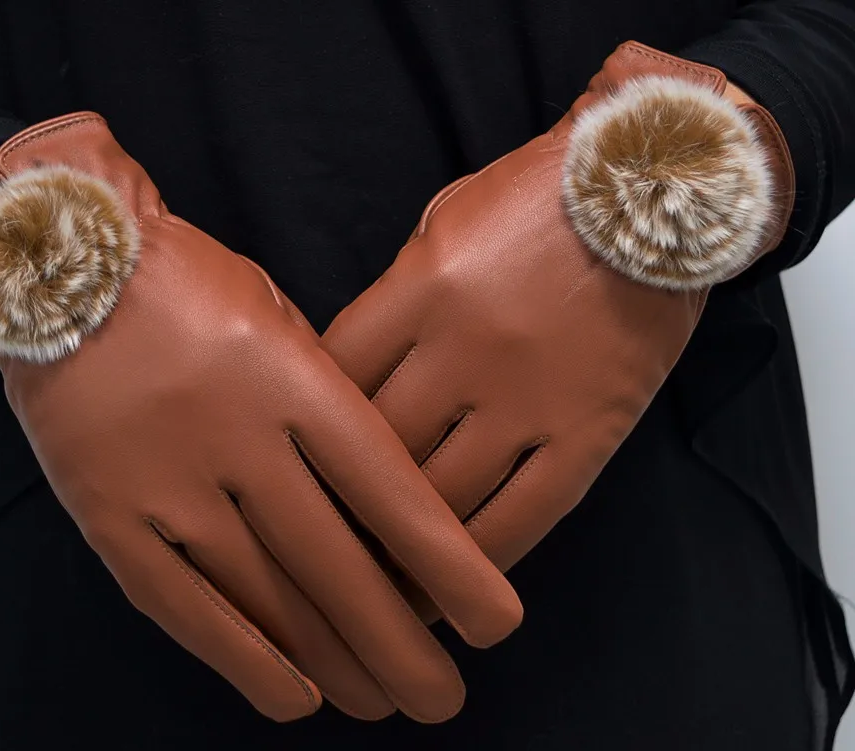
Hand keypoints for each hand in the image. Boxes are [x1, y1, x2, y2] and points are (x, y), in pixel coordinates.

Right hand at [0, 114, 521, 721]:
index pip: (392, 495)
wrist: (59, 269)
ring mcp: (173, 488)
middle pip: (338, 568)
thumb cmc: (189, 284)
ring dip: (332, 663)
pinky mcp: (111, 517)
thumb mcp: (280, 314)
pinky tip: (291, 698)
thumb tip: (371, 486)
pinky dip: (241, 659)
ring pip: (268, 601)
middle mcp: (243, 444)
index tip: (496, 623)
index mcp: (299, 386)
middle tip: (442, 696)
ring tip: (380, 701)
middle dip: (399, 644)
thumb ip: (325, 396)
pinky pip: (183, 606)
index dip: (451, 568)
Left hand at [323, 42, 792, 580]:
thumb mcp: (441, 223)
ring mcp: (528, 400)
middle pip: (378, 451)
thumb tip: (354, 374)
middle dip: (340, 502)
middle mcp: (464, 354)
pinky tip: (451, 589)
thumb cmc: (536, 198)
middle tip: (317, 543)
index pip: (336, 381)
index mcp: (419, 292)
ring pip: (442, 499)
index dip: (307, 430)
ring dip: (400, 549)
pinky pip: (524, 516)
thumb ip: (394, 299)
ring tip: (373, 586)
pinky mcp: (587, 435)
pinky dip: (479, 561)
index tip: (295, 465)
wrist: (658, 193)